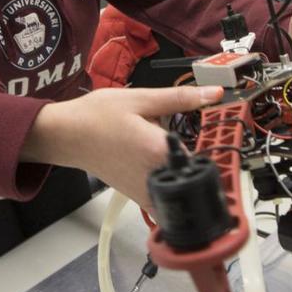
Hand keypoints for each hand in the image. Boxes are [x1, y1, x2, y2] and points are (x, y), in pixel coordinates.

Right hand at [23, 85, 223, 207]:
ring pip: (183, 191)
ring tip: (181, 153)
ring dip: (187, 175)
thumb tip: (214, 93)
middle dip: (204, 162)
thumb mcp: (142, 98)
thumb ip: (181, 99)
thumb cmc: (97, 117)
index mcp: (159, 150)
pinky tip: (164, 164)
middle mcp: (155, 176)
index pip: (206, 159)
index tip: (224, 137)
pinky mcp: (138, 197)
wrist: (68, 136)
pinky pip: (166, 198)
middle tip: (202, 142)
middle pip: (197, 177)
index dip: (220, 148)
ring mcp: (146, 191)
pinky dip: (172, 184)